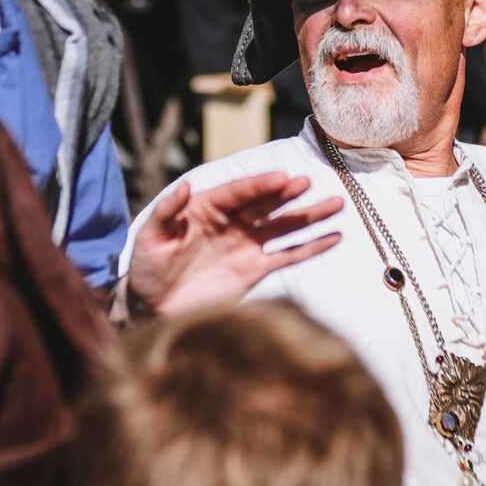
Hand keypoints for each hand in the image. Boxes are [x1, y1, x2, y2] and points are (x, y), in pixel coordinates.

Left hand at [127, 172, 342, 316]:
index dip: (260, 185)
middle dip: (288, 194)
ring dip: (310, 215)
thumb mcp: (149, 237)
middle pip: (267, 204)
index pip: (240, 192)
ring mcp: (248, 245)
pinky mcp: (256, 269)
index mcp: (209, 207)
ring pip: (285, 226)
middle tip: (307, 183)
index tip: (282, 178)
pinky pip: (289, 255)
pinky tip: (333, 237)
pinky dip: (311, 247)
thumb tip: (184, 186)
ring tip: (336, 204)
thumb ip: (167, 212)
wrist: (154, 307)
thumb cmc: (148, 268)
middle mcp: (234, 222)